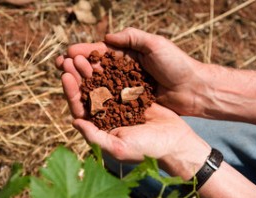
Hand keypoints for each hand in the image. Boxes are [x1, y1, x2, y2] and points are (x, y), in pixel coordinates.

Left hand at [57, 58, 201, 161]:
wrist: (175, 141)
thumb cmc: (147, 149)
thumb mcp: (119, 147)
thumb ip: (95, 137)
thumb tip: (74, 122)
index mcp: (100, 128)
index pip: (80, 108)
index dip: (71, 92)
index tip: (65, 75)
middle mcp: (107, 115)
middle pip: (87, 93)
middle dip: (78, 77)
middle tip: (69, 59)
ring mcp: (119, 104)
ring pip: (101, 85)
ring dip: (91, 71)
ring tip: (83, 56)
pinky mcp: (132, 96)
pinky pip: (118, 80)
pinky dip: (110, 70)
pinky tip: (104, 58)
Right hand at [58, 28, 205, 115]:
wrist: (193, 89)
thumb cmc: (177, 64)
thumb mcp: (156, 44)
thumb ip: (132, 38)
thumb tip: (106, 38)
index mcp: (130, 53)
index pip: (103, 51)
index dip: (86, 51)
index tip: (69, 53)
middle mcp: (126, 69)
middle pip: (98, 67)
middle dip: (79, 66)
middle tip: (61, 66)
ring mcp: (127, 86)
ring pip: (102, 82)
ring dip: (84, 82)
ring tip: (67, 80)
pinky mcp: (131, 100)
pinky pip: (112, 98)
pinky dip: (98, 97)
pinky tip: (84, 98)